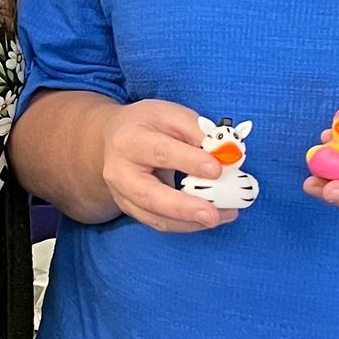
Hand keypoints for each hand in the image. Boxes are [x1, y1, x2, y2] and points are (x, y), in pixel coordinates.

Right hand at [100, 98, 242, 233]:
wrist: (112, 139)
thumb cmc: (145, 125)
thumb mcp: (169, 114)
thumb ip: (197, 131)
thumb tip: (226, 153)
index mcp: (129, 140)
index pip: (160, 152)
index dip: (189, 161)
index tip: (217, 169)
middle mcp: (120, 172)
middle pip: (150, 196)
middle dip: (184, 208)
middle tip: (212, 215)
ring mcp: (123, 195)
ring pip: (156, 217)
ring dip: (191, 222)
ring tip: (222, 216)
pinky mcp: (131, 210)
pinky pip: (160, 223)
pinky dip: (187, 224)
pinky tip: (209, 218)